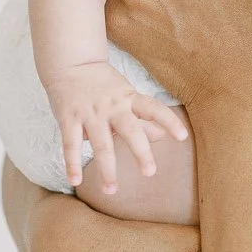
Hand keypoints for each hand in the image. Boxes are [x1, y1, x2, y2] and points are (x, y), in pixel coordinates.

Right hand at [45, 60, 188, 192]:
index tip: (182, 136)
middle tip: (150, 172)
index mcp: (129, 98)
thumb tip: (162, 136)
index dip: (169, 121)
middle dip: (140, 152)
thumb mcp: (127, 94)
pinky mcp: (68, 118)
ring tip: (111, 190)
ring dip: (106, 168)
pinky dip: (71, 164)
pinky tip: (75, 181)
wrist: (71, 61)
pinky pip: (70, 144)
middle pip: (130, 130)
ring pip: (101, 143)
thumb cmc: (104, 83)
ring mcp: (90, 113)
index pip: (154, 109)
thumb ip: (142, 116)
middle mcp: (112, 106)